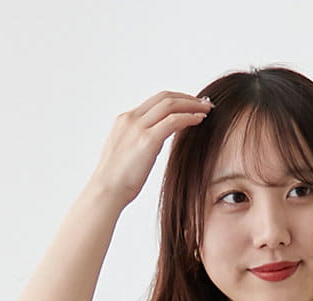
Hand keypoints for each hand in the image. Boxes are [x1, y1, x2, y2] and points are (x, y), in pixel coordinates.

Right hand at [89, 90, 214, 208]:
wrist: (105, 191)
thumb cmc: (116, 181)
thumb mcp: (127, 153)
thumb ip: (140, 142)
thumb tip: (154, 141)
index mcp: (125, 120)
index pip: (154, 101)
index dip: (175, 99)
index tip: (190, 104)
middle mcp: (131, 118)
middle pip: (164, 97)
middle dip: (186, 98)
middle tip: (203, 103)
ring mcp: (138, 127)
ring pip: (170, 104)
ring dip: (191, 105)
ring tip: (206, 109)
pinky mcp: (147, 140)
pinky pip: (173, 121)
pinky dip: (189, 117)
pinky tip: (199, 120)